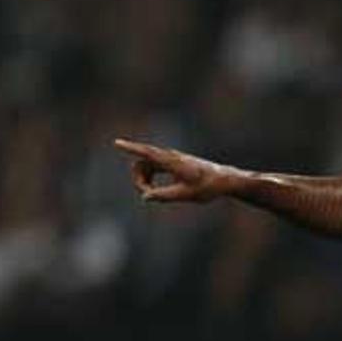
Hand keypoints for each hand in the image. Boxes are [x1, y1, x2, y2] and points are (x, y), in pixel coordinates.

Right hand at [113, 139, 247, 203]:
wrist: (224, 180)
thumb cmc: (208, 187)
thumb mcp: (186, 195)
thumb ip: (165, 196)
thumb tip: (145, 197)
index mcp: (173, 163)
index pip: (148, 154)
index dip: (132, 149)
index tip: (117, 143)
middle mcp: (170, 157)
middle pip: (142, 163)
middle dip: (138, 178)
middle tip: (146, 195)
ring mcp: (171, 159)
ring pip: (146, 166)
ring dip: (144, 179)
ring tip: (152, 195)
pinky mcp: (172, 163)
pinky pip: (153, 167)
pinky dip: (149, 178)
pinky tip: (154, 190)